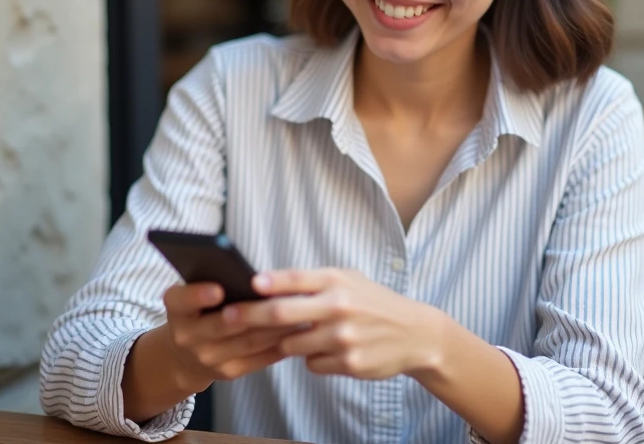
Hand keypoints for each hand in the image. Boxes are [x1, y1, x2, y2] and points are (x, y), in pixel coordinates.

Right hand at [160, 282, 298, 391]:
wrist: (186, 355)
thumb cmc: (198, 310)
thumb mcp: (193, 294)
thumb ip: (211, 280)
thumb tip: (249, 275)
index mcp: (176, 309)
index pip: (182, 300)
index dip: (198, 295)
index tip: (218, 289)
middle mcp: (186, 336)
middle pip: (222, 324)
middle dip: (252, 313)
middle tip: (277, 299)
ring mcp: (207, 357)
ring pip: (247, 341)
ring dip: (275, 327)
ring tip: (297, 311)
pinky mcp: (228, 372)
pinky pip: (258, 358)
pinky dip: (278, 344)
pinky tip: (295, 331)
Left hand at [223, 268, 446, 380]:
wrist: (415, 334)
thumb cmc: (374, 303)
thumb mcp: (349, 281)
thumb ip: (314, 282)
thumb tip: (267, 285)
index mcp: (337, 281)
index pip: (296, 279)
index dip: (270, 282)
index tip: (248, 284)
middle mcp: (339, 307)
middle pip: (282, 314)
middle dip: (250, 316)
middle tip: (228, 318)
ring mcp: (343, 338)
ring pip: (291, 344)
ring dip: (285, 342)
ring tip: (296, 335)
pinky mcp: (349, 363)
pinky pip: (311, 364)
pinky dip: (312, 358)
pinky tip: (329, 350)